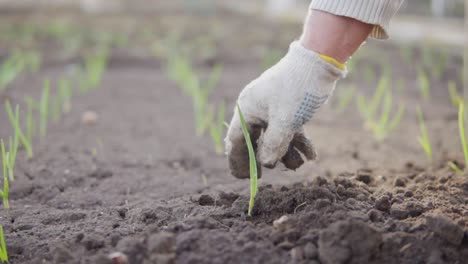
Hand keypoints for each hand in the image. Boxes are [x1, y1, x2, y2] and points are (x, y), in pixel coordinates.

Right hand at [225, 41, 344, 178]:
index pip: (236, 140)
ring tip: (300, 163)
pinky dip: (298, 142)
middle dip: (262, 157)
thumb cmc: (298, 88)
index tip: (244, 177)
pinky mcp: (289, 107)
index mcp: (248, 108)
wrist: (320, 61)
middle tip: (263, 176)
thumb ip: (274, 144)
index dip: (238, 160)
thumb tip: (265, 164)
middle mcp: (256, 109)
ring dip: (286, 152)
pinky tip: (311, 155)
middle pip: (254, 140)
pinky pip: (288, 129)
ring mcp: (273, 108)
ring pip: (274, 137)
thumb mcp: (286, 120)